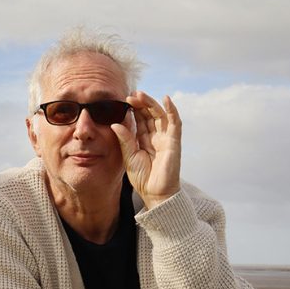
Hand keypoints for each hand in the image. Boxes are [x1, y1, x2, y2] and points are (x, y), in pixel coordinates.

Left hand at [111, 91, 181, 209]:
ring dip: (151, 104)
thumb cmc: (143, 178)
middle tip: (130, 95)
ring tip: (140, 95)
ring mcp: (165, 138)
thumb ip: (124, 140)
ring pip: (160, 115)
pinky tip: (166, 99)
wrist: (155, 193)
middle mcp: (155, 136)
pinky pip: (175, 123)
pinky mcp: (174, 142)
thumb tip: (115, 124)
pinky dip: (172, 110)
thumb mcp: (129, 157)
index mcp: (143, 140)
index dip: (133, 109)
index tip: (123, 100)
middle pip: (149, 114)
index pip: (139, 120)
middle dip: (140, 103)